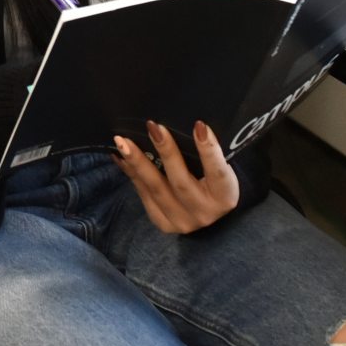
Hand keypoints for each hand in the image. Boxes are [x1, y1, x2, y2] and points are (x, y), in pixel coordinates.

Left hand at [112, 120, 239, 234]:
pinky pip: (144, 195)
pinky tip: (120, 156)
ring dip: (137, 163)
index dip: (208, 149)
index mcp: (225, 196)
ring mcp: (183, 221)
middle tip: (152, 126)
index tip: (198, 125)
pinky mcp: (164, 223)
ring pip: (156, 190)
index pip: (217, 171)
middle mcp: (205, 213)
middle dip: (165, 152)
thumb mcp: (221, 168)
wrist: (207, 211)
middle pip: (181, 182)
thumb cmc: (213, 180)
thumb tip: (192, 123)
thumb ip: (209, 152)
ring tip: (123, 142)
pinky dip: (131, 174)